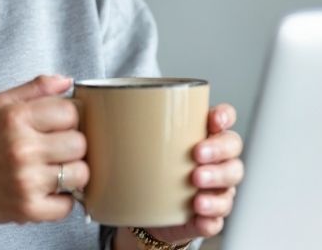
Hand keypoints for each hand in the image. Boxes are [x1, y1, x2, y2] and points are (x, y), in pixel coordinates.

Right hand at [0, 74, 88, 233]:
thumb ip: (35, 88)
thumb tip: (68, 81)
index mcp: (16, 117)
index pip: (70, 112)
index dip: (69, 117)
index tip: (59, 123)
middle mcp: (22, 148)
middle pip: (79, 143)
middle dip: (72, 143)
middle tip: (56, 146)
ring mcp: (26, 181)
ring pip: (79, 174)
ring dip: (72, 171)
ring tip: (54, 167)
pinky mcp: (27, 209)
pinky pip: (67, 206)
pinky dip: (63, 199)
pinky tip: (48, 188)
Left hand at [139, 103, 243, 246]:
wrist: (145, 210)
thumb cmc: (147, 166)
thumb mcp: (139, 141)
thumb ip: (128, 121)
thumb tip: (89, 101)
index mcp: (201, 134)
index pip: (224, 118)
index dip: (224, 116)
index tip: (213, 119)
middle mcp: (215, 159)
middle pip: (232, 149)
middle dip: (218, 150)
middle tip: (196, 154)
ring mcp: (216, 189)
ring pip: (231, 183)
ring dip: (216, 182)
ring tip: (195, 185)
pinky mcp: (208, 217)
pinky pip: (219, 219)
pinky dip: (211, 218)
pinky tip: (199, 215)